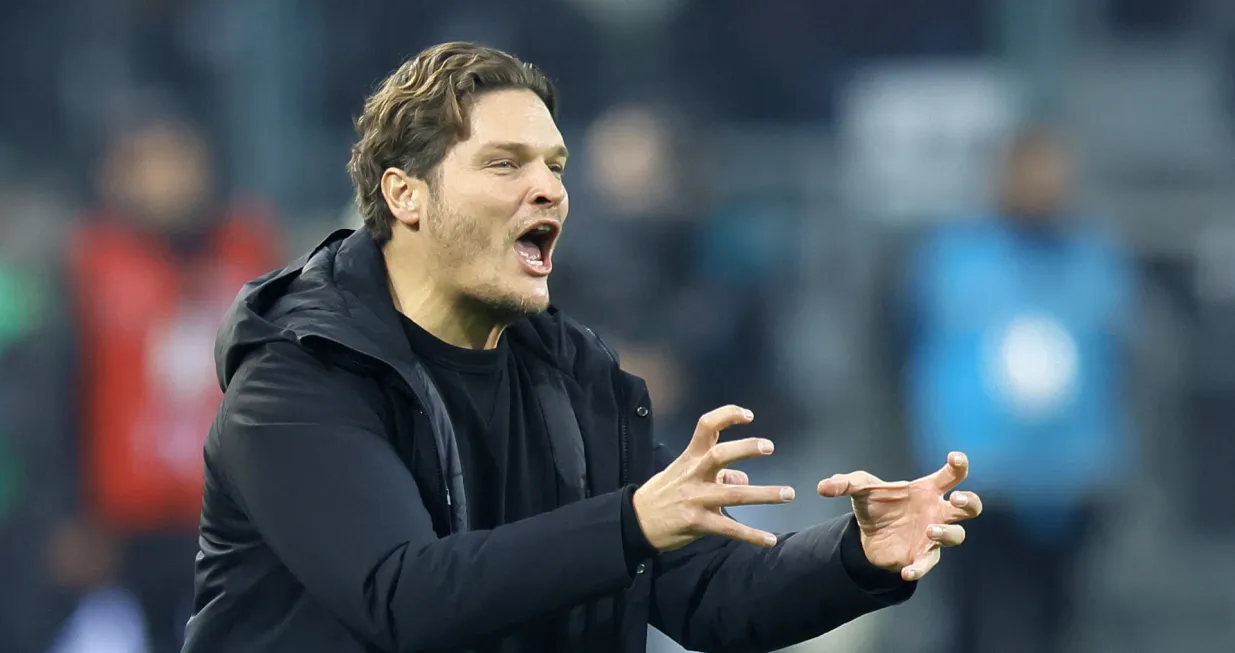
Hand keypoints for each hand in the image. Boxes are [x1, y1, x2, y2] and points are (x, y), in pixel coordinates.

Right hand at [633, 405, 794, 550]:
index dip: (727, 416)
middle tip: (769, 447)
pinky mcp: (698, 523)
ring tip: (788, 493)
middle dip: (746, 448)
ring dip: (764, 494)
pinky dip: (752, 536)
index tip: (749, 416)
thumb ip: (718, 473)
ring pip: (734, 495)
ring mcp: (696, 499)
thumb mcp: (685, 473)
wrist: (636, 521)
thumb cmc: (665, 492)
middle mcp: (694, 474)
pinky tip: (770, 541)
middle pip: (720, 455)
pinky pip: (730, 529)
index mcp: (690, 457)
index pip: (707, 427)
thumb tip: (745, 477)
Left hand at [818, 452, 982, 581]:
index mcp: (927, 490)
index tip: (955, 458)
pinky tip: (906, 571)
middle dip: (969, 502)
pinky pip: (928, 563)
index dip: (959, 466)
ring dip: (947, 533)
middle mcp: (937, 512)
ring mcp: (933, 535)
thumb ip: (844, 483)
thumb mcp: (858, 490)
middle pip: (970, 507)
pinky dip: (919, 568)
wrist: (867, 538)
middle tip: (956, 499)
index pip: (952, 476)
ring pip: (957, 535)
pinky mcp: (922, 556)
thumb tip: (822, 487)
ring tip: (930, 530)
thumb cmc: (874, 506)